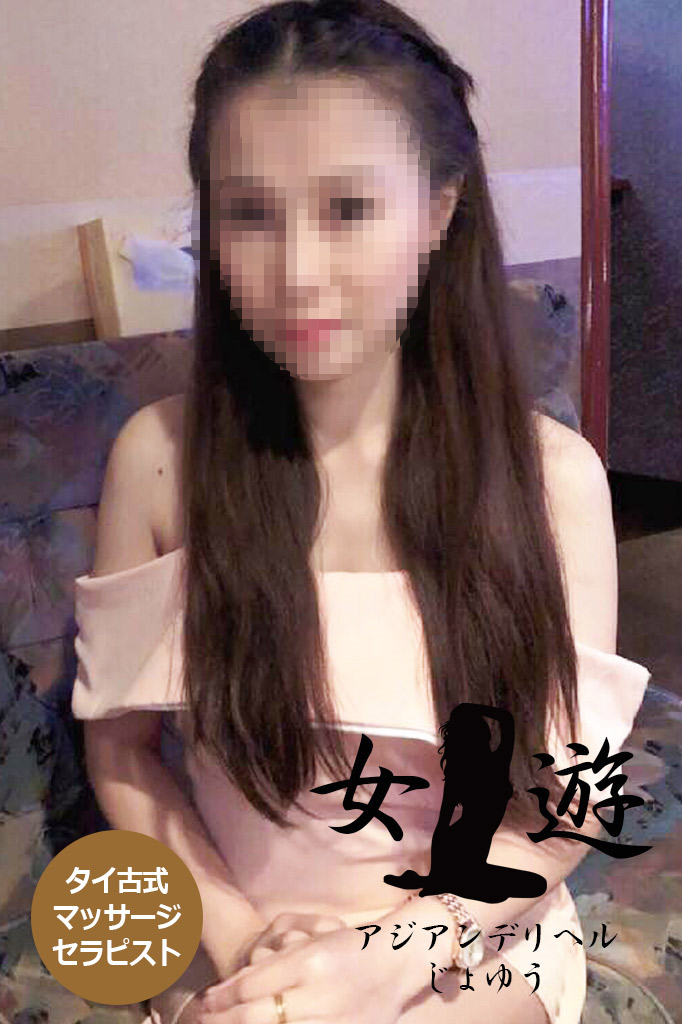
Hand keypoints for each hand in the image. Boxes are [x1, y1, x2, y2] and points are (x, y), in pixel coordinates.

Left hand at [195, 910, 421, 1022]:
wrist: (398, 963)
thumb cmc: (350, 947)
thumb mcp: (312, 942)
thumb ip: (275, 963)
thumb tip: (229, 989)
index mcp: (310, 963)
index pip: (253, 987)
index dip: (224, 998)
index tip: (205, 1003)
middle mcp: (319, 995)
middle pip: (257, 1017)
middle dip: (224, 1021)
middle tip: (202, 1021)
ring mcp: (332, 1022)